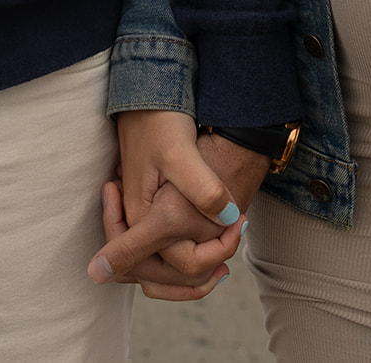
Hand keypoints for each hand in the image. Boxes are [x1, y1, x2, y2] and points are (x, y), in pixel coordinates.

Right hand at [86, 111, 257, 295]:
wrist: (148, 95)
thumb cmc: (160, 122)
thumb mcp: (182, 154)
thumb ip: (203, 189)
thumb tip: (229, 219)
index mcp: (140, 216)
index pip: (163, 266)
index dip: (205, 262)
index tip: (234, 240)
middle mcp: (136, 221)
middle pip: (158, 275)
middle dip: (198, 272)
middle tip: (234, 245)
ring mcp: (141, 214)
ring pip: (160, 264)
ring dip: (193, 269)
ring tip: (228, 248)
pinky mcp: (150, 205)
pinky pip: (164, 245)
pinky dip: (189, 249)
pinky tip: (216, 231)